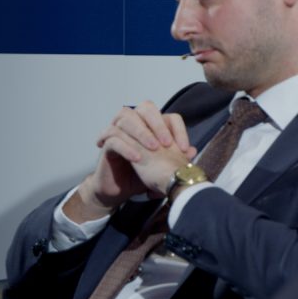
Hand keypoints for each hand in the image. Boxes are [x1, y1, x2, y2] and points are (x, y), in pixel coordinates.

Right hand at [66, 102, 195, 221]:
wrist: (118, 190)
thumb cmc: (139, 176)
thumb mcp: (161, 168)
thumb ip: (175, 158)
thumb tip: (192, 150)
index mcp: (150, 127)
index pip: (168, 116)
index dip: (178, 129)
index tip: (184, 149)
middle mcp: (133, 125)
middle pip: (145, 107)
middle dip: (157, 123)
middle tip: (166, 143)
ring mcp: (117, 132)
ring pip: (125, 118)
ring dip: (141, 132)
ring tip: (152, 149)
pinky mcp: (105, 145)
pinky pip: (113, 138)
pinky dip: (126, 146)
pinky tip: (137, 158)